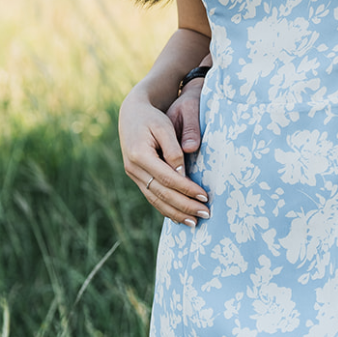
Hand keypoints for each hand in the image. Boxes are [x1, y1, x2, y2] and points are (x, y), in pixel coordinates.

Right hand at [118, 90, 209, 225]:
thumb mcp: (164, 126)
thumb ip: (173, 150)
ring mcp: (133, 175)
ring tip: (194, 222)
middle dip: (184, 206)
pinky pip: (151, 197)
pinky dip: (165, 208)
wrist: (132, 114)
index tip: (204, 196)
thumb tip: (183, 175)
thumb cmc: (152, 117)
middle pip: (161, 194)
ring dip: (175, 213)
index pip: (167, 178)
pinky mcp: (137, 177)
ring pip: (155, 200)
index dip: (187, 189)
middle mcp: (133, 169)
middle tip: (205, 214)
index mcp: (139, 155)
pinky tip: (178, 216)